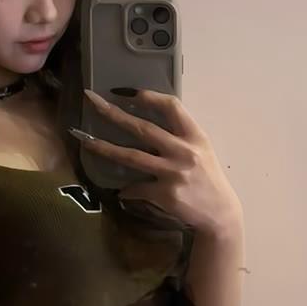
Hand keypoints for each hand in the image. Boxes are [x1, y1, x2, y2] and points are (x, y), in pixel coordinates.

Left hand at [78, 88, 241, 234]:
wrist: (220, 213)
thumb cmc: (207, 178)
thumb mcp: (201, 151)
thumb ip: (179, 137)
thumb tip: (146, 128)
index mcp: (194, 136)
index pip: (171, 107)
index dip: (149, 97)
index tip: (127, 92)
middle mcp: (184, 151)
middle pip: (143, 128)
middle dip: (114, 113)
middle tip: (92, 101)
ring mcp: (174, 173)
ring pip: (132, 157)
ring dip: (106, 148)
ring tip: (86, 142)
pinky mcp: (165, 194)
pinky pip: (137, 188)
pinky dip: (128, 190)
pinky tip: (123, 192)